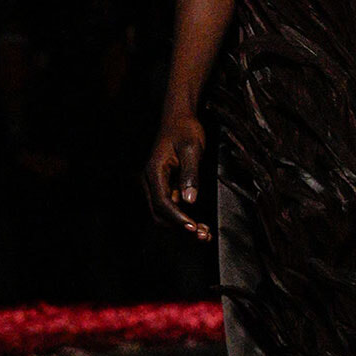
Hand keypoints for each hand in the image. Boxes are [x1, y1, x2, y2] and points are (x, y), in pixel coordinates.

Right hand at [142, 115, 211, 240]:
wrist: (179, 119)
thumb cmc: (185, 130)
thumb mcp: (191, 149)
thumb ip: (190, 174)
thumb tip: (189, 200)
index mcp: (154, 172)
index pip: (162, 203)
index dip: (178, 218)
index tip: (193, 227)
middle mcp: (150, 182)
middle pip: (160, 214)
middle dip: (180, 228)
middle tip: (203, 235)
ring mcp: (157, 186)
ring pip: (165, 215)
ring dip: (183, 227)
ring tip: (205, 234)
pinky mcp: (165, 188)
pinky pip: (172, 208)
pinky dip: (184, 219)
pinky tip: (200, 226)